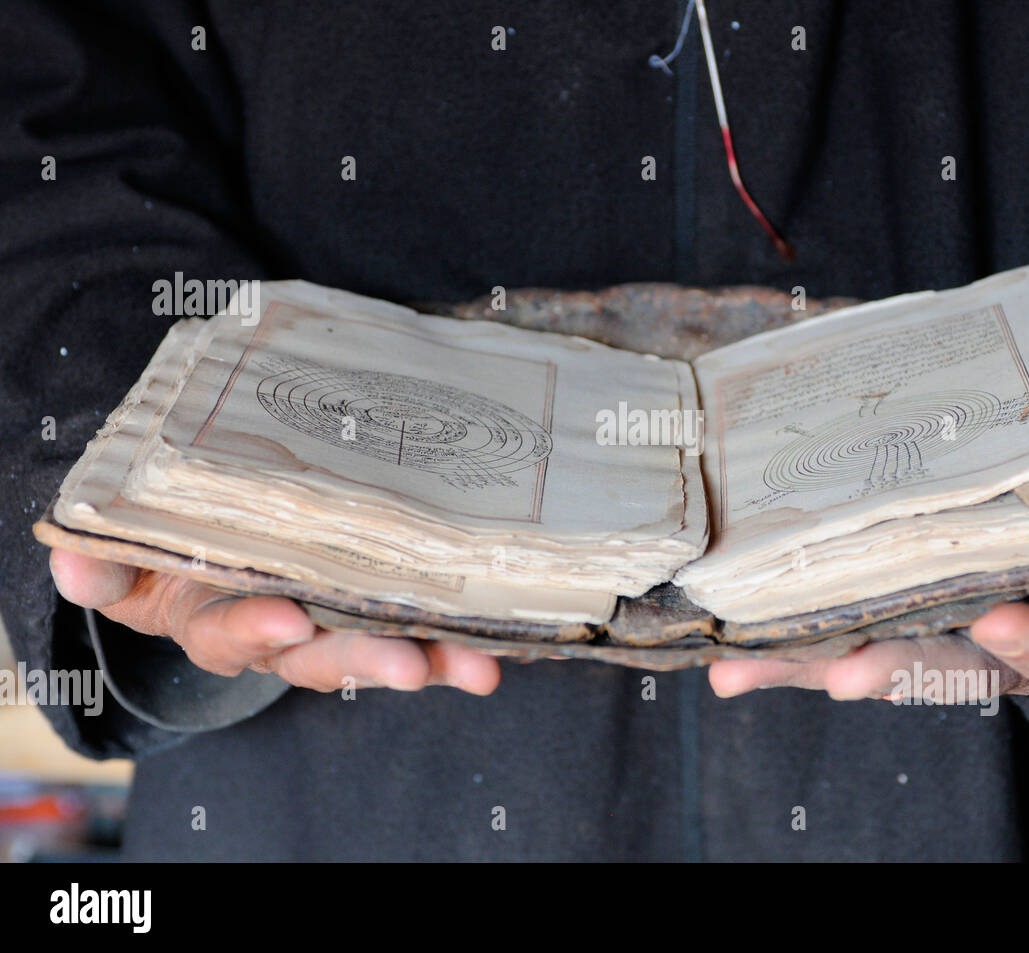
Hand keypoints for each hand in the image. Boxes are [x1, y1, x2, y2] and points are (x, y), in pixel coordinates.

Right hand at [48, 549, 500, 694]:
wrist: (216, 537)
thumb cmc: (174, 546)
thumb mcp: (127, 557)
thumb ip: (105, 561)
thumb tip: (73, 561)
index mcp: (213, 616)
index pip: (231, 630)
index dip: (256, 628)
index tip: (288, 617)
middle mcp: (281, 630)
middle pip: (323, 654)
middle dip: (366, 661)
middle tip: (410, 665)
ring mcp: (336, 621)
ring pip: (383, 646)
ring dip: (432, 659)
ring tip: (479, 666)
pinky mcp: (380, 606)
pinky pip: (421, 625)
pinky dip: (460, 636)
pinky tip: (506, 646)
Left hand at [709, 557, 1028, 702]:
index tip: (1005, 624)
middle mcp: (990, 654)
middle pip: (937, 668)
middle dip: (888, 670)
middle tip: (842, 674)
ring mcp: (936, 639)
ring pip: (868, 656)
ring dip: (802, 664)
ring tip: (738, 669)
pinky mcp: (895, 619)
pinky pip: (837, 638)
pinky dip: (785, 648)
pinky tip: (728, 657)